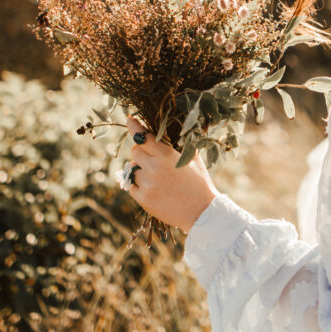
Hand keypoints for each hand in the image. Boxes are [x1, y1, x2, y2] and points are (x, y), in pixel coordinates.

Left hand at [123, 116, 219, 232]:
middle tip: (152, 157)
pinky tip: (151, 186)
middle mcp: (153, 167)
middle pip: (135, 151)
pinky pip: (130, 185)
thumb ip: (182, 144)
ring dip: (140, 169)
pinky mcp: (143, 198)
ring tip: (156, 176)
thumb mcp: (193, 158)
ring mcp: (147, 184)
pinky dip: (137, 183)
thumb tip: (179, 128)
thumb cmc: (199, 183)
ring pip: (132, 168)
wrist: (202, 212)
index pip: (143, 136)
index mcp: (166, 155)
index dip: (134, 126)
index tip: (129, 119)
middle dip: (142, 151)